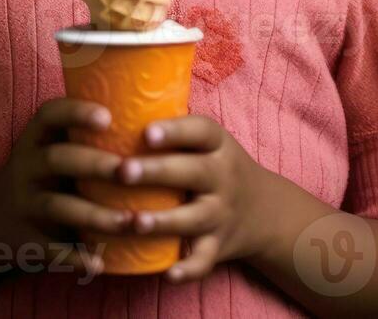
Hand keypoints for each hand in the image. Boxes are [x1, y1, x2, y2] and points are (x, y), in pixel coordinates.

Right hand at [0, 97, 133, 276]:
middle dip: (95, 165)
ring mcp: (24, 204)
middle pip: (58, 159)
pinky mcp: (27, 240)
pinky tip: (100, 264)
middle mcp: (25, 167)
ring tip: (130, 223)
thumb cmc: (43, 176)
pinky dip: (74, 258)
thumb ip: (86, 138)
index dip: (76, 113)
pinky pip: (51, 249)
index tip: (108, 117)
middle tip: (130, 172)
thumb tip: (158, 120)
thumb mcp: (50, 149)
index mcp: (35, 139)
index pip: (49, 115)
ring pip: (58, 206)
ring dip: (95, 215)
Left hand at [114, 115, 275, 283]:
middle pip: (193, 172)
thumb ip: (173, 130)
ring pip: (194, 218)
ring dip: (163, 221)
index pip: (201, 131)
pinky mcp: (219, 246)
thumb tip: (113, 103)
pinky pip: (204, 260)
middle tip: (122, 171)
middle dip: (157, 172)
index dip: (174, 131)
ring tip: (133, 221)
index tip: (146, 131)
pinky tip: (168, 274)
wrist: (264, 210)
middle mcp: (223, 178)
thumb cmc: (216, 166)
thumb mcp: (207, 143)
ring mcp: (221, 213)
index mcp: (218, 146)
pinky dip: (189, 269)